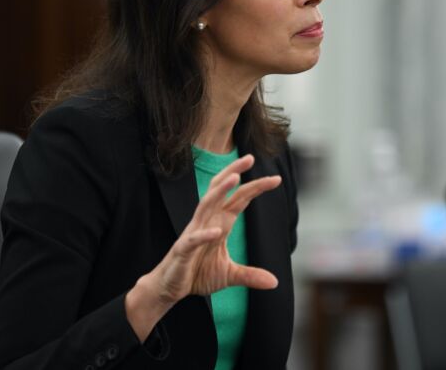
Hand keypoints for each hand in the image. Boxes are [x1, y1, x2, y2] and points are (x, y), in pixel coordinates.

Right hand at [125, 154, 280, 339]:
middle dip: (234, 172)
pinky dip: (204, 234)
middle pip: (220, 191)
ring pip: (206, 205)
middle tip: (250, 157)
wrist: (169, 288)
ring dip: (219, 191)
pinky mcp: (183, 250)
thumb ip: (250, 276)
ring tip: (234, 178)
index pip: (239, 199)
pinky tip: (217, 231)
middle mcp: (207, 222)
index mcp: (219, 223)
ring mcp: (193, 233)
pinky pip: (193, 239)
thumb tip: (274, 283)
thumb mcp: (228, 275)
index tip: (276, 178)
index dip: (255, 187)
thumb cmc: (196, 274)